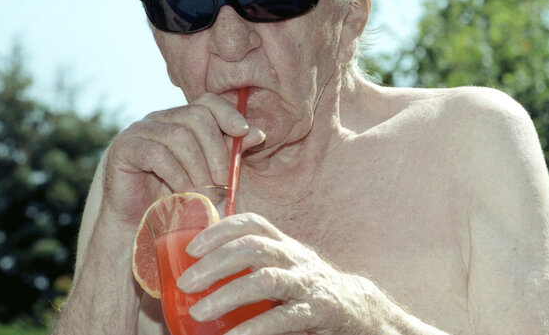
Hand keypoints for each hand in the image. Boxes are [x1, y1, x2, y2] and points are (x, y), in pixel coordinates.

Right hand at [101, 93, 265, 225]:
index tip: (244, 131)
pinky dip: (178, 176)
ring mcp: (140, 130)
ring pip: (180, 137)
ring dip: (199, 169)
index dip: (228, 112)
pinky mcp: (124, 148)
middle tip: (224, 182)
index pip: (208, 102)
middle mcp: (160, 119)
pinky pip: (157, 154)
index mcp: (181, 119)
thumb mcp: (211, 173)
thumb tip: (258, 133)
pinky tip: (186, 194)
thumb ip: (231, 151)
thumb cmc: (177, 198)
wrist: (139, 224)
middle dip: (217, 151)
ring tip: (208, 195)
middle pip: (197, 117)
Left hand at [178, 213, 378, 333]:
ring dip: (228, 294)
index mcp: (286, 247)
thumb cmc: (312, 292)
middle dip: (215, 263)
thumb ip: (256, 270)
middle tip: (186, 283)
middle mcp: (296, 259)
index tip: (192, 247)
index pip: (253, 224)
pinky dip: (254, 328)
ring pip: (266, 279)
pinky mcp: (319, 311)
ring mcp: (308, 285)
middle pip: (253, 247)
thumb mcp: (287, 271)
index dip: (220, 230)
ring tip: (200, 311)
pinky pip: (283, 318)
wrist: (362, 311)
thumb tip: (202, 281)